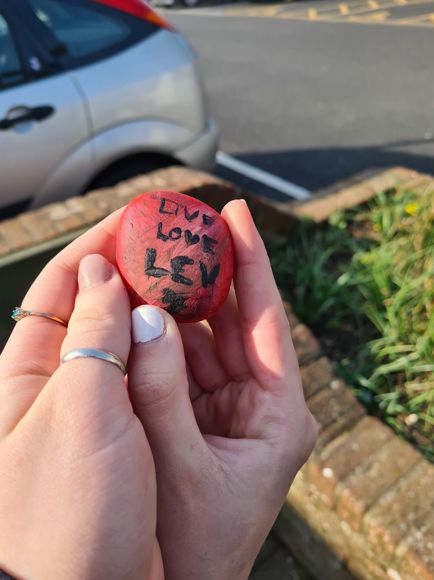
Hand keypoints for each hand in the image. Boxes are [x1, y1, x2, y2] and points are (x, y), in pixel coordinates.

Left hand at [0, 213, 162, 579]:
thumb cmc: (68, 518)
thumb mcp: (79, 414)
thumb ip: (91, 337)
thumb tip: (101, 272)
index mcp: (30, 373)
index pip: (61, 284)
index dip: (99, 243)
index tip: (140, 216)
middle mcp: (60, 383)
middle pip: (95, 304)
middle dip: (134, 267)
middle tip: (177, 240)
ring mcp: (95, 406)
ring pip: (126, 335)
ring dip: (156, 302)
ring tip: (194, 274)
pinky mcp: (127, 430)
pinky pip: (147, 372)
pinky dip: (170, 346)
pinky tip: (194, 332)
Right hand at [128, 200, 316, 579]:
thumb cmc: (197, 545)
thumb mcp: (182, 468)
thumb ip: (161, 394)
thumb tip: (147, 320)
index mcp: (281, 414)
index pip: (267, 321)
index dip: (252, 263)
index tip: (236, 215)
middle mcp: (261, 402)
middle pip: (236, 321)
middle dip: (211, 276)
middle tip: (187, 229)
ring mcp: (231, 406)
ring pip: (206, 338)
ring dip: (182, 303)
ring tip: (159, 261)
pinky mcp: (204, 414)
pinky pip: (184, 363)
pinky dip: (164, 337)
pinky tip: (146, 309)